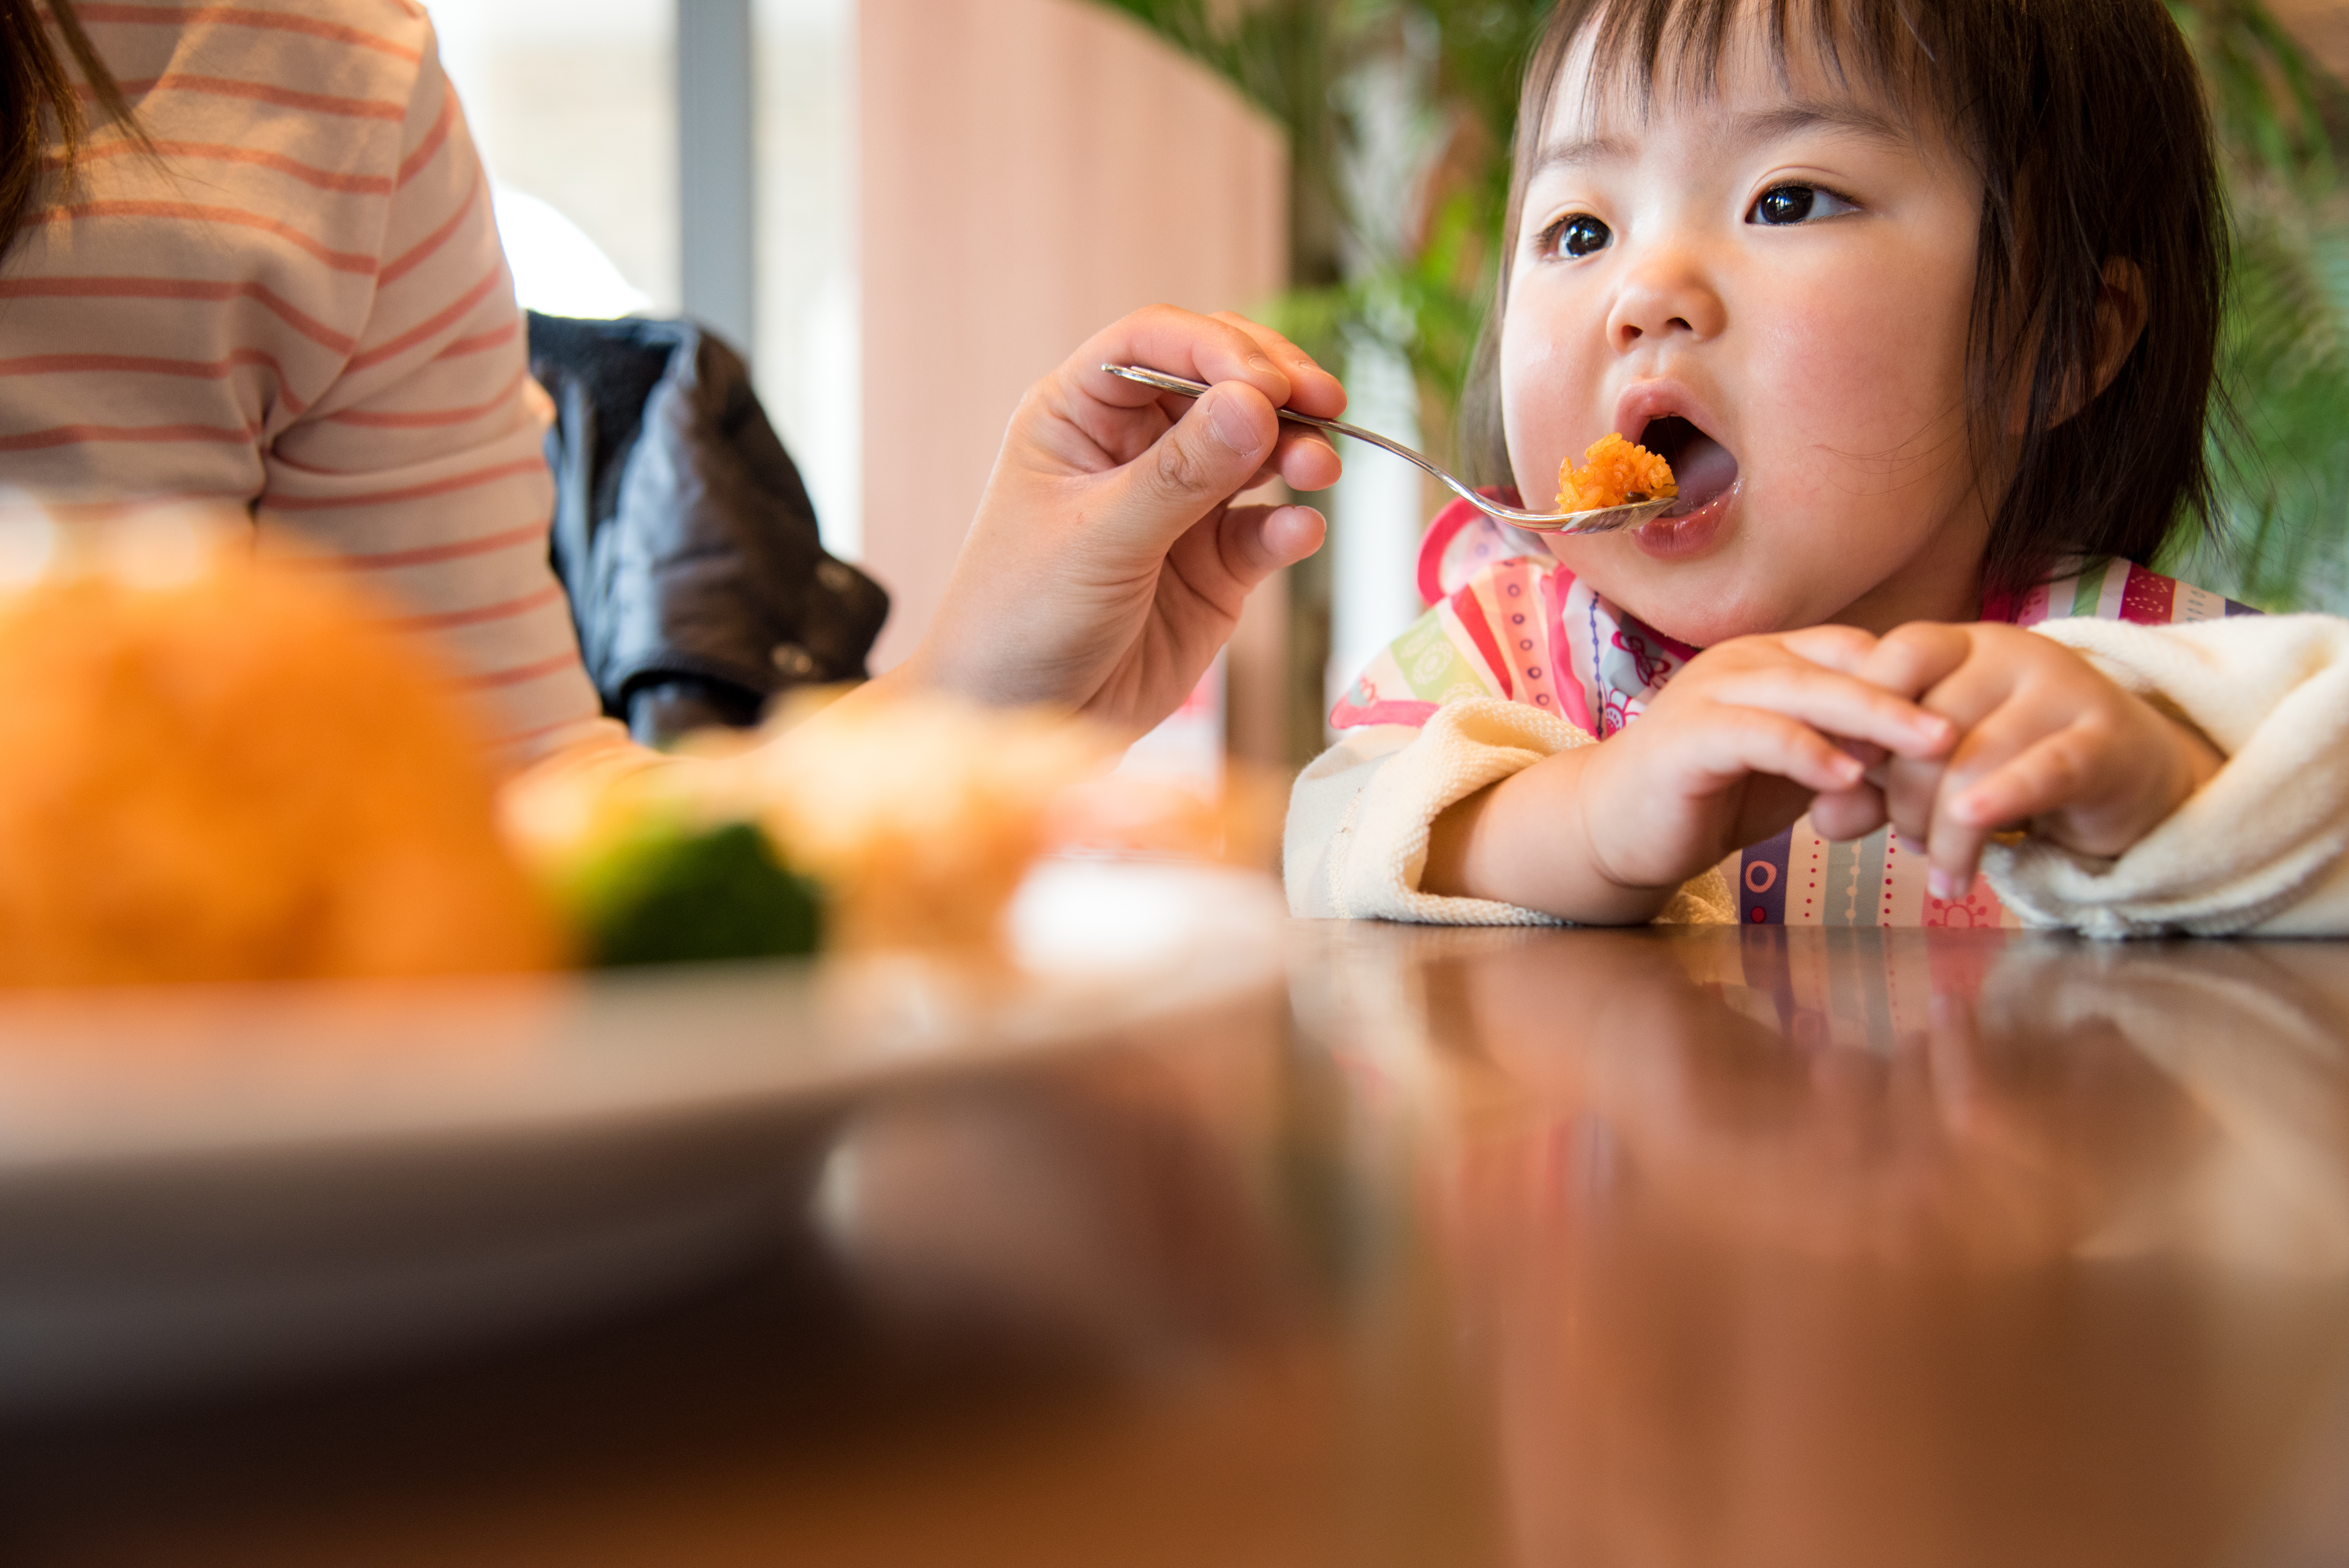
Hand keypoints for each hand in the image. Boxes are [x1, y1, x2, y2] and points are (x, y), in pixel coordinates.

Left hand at [890, 306, 1343, 732]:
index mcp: (1078, 416)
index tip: (1269, 382)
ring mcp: (1179, 507)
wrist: (1019, 722)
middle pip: (1219, 385)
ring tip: (1319, 470)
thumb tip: (1255, 404)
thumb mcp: (1096, 539)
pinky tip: (1297, 534)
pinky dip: (1289, 527)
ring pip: (1256, 451)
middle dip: (1276, 391)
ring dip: (1296, 452)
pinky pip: (1265, 530)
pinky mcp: (1214, 567)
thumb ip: (1180, 475)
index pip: (1153, 342)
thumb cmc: (1020, 621)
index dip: (1217, 349)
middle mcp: (1132, 450)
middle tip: (1325, 406)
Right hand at [1425, 627, 1955, 922]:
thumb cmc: (1713, 798)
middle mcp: (1742, 662)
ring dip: (1873, 719)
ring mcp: (1709, 693)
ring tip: (1930, 746)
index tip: (1969, 714)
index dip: (1913, 679)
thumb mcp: (1798, 776)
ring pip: (1805, 693)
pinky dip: (1804, 753)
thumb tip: (1922, 768)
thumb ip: (1854, 761)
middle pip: (1841, 665)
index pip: (1859, 652)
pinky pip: (1756, 736)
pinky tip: (1844, 779)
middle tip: (1964, 726)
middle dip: (1908, 694)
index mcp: (1772, 659)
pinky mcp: (1685, 737)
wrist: (1617, 828)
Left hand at [1808, 623, 2223, 898]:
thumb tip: (1821, 817)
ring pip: (1975, 760)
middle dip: (1903, 795)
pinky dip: (1995, 814)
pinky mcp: (2105, 740)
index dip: (1861, 712)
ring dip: (1945, 832)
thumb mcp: (1934, 764)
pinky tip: (1961, 864)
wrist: (2125, 771)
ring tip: (1945, 871)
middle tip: (1907, 838)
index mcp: (1959, 644)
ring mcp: (2063, 689)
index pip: (1896, 656)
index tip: (1838, 766)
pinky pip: (2041, 773)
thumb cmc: (2008, 762)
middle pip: (1928, 723)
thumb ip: (1875, 781)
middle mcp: (2010, 653)